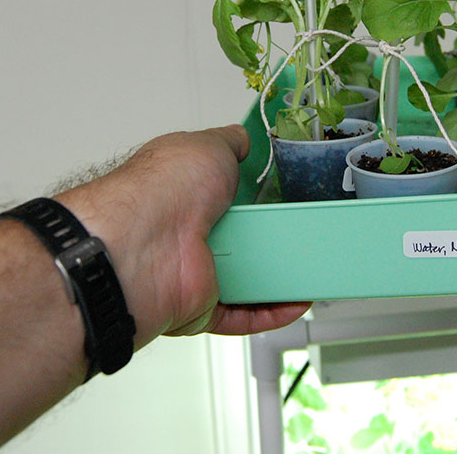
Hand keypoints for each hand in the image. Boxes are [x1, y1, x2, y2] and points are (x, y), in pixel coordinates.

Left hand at [55, 124, 309, 347]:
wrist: (144, 244)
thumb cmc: (166, 188)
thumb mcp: (206, 146)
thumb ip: (229, 143)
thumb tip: (243, 140)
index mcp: (183, 193)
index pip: (223, 195)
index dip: (255, 196)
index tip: (290, 199)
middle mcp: (186, 233)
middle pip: (239, 239)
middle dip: (272, 238)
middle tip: (308, 234)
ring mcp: (193, 272)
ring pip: (244, 280)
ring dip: (277, 278)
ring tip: (313, 269)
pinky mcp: (200, 307)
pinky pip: (241, 315)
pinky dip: (271, 312)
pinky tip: (296, 301)